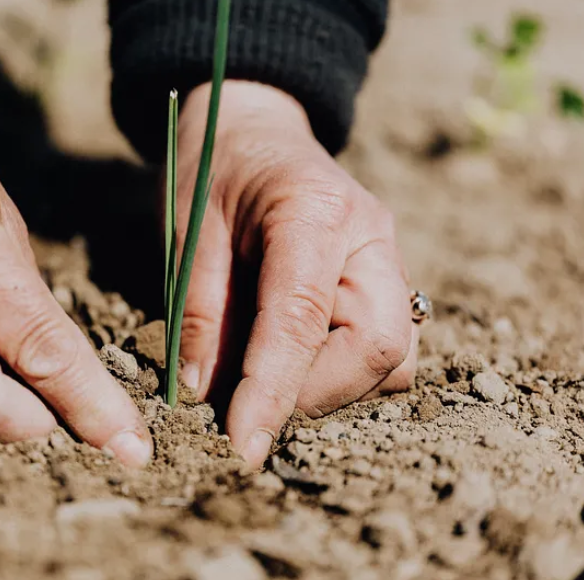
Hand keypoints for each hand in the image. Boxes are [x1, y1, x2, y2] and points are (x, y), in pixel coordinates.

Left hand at [176, 81, 417, 470]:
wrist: (255, 130)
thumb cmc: (214, 170)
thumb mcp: (188, 230)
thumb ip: (198, 310)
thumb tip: (203, 393)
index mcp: (315, 211)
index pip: (303, 318)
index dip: (273, 390)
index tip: (243, 445)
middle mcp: (371, 237)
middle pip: (379, 347)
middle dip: (315, 395)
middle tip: (252, 404)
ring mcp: (389, 259)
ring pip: (395, 358)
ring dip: (334, 389)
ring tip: (270, 379)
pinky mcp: (387, 282)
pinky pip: (387, 349)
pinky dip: (344, 374)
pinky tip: (295, 360)